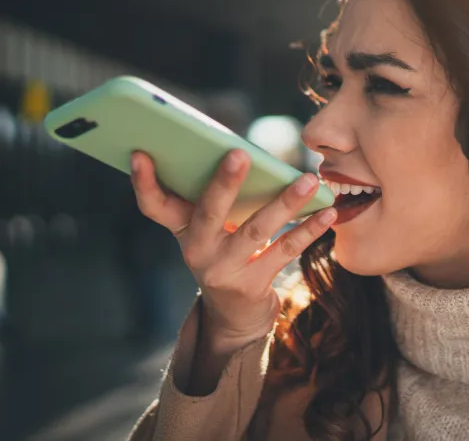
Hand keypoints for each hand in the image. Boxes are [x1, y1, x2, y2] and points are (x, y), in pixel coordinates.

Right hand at [130, 149, 335, 343]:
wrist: (234, 315)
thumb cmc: (225, 252)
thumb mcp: (210, 228)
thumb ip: (217, 197)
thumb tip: (247, 152)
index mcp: (182, 229)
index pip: (153, 205)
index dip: (144, 182)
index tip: (140, 154)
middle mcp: (197, 250)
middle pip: (208, 212)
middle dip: (223, 183)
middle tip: (239, 154)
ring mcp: (224, 269)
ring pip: (256, 230)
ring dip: (285, 203)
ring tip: (309, 180)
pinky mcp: (253, 284)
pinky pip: (285, 251)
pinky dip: (309, 230)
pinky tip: (328, 213)